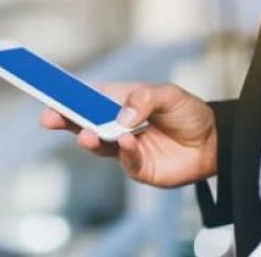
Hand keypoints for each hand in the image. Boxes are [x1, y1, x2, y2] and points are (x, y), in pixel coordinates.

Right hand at [38, 83, 216, 187]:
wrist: (214, 141)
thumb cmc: (187, 113)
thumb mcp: (168, 94)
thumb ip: (144, 99)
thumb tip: (123, 117)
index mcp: (118, 101)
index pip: (86, 97)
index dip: (65, 95)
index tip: (46, 92)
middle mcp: (115, 125)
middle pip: (82, 122)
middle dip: (64, 119)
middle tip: (49, 117)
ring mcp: (124, 148)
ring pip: (99, 144)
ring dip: (90, 138)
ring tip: (87, 134)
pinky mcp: (138, 167)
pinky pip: (126, 160)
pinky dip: (125, 151)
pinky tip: (127, 141)